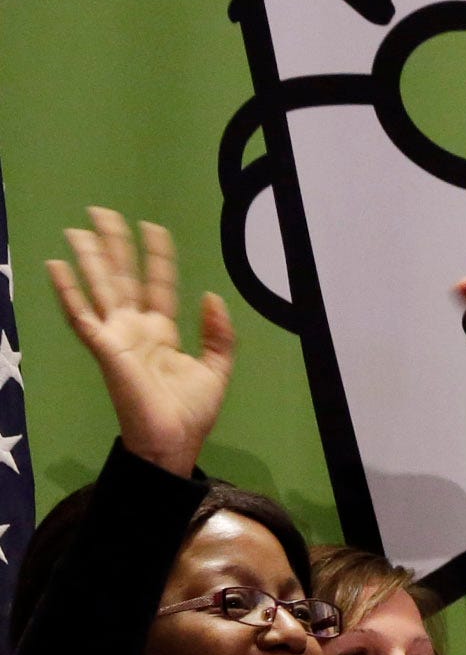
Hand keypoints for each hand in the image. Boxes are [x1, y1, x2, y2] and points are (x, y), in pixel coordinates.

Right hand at [44, 209, 233, 476]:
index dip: (156, 258)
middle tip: (102, 212)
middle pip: (122, 277)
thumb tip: (211, 296)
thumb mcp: (217, 369)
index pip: (157, 285)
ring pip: (100, 287)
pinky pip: (81, 315)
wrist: (173, 442)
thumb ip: (219, 334)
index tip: (154, 228)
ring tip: (78, 228)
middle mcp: (136, 329)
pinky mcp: (105, 348)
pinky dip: (68, 291)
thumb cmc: (190, 412)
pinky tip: (57, 266)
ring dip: (89, 258)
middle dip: (114, 245)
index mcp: (161, 332)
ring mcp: (117, 336)